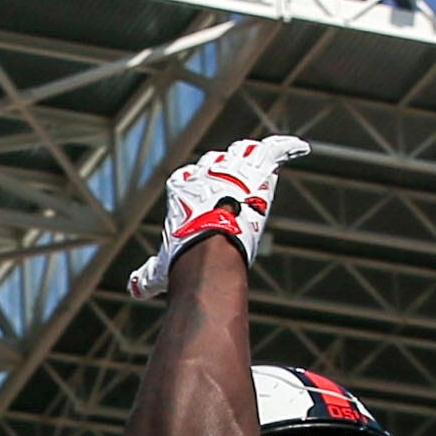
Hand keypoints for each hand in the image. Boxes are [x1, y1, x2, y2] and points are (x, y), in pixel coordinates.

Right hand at [126, 134, 309, 297]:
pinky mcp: (257, 171)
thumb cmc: (184, 259)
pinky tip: (301, 148)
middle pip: (216, 161)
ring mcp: (232, 170)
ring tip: (260, 161)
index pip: (188, 176)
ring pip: (242, 152)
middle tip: (234, 183)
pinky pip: (273, 150)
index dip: (197, 184)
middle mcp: (205, 173)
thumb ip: (147, 274)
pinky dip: (286, 147)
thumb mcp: (160, 268)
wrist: (210, 250)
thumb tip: (134, 288)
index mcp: (180, 188)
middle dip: (224, 169)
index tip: (205, 198)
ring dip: (250, 156)